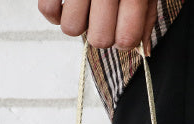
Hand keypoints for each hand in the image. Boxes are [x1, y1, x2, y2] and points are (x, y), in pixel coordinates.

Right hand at [38, 0, 157, 54]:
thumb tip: (143, 49)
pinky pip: (47, 10)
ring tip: (86, 5)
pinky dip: (55, 11)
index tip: (124, 29)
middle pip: (99, 40)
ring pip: (71, 29)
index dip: (124, 40)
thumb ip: (145, 14)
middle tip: (105, 15)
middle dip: (102, 33)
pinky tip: (67, 1)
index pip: (126, 40)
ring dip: (78, 22)